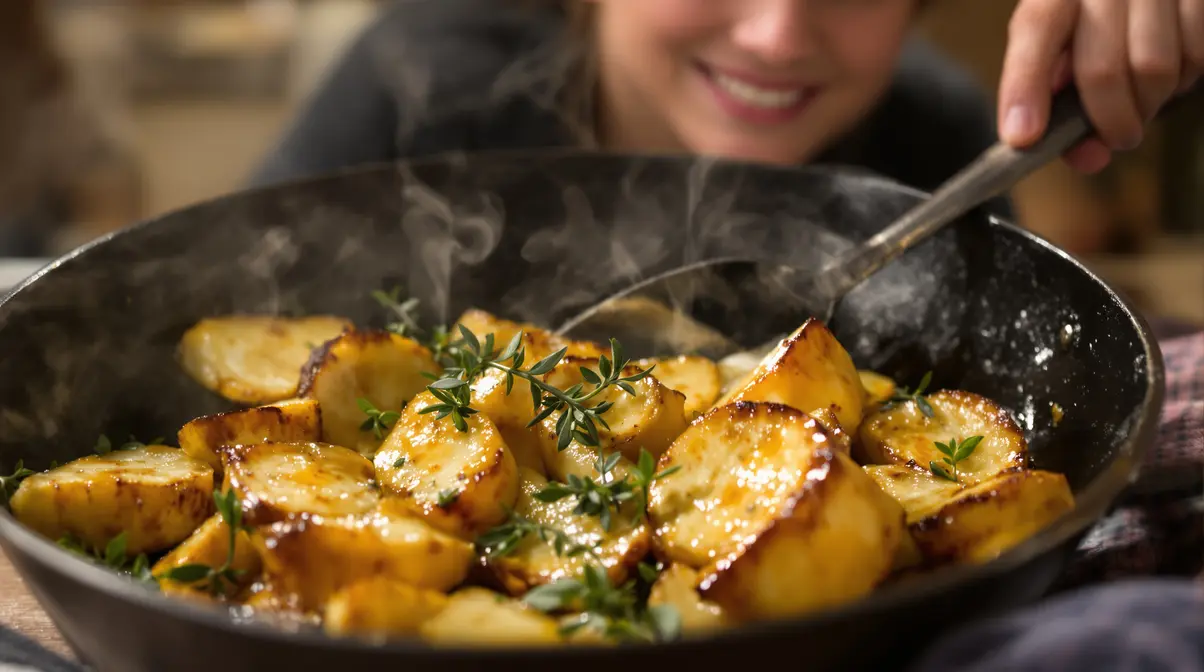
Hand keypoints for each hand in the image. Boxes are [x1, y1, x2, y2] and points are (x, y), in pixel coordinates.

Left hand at [997, 0, 1203, 173]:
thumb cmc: (1096, 23)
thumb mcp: (1064, 45)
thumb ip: (1059, 98)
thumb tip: (1088, 156)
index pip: (1036, 29)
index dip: (1026, 87)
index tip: (1023, 137)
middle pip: (1101, 68)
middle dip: (1108, 121)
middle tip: (1117, 138)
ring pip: (1154, 68)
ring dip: (1149, 103)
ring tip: (1143, 100)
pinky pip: (1196, 56)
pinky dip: (1184, 80)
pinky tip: (1171, 73)